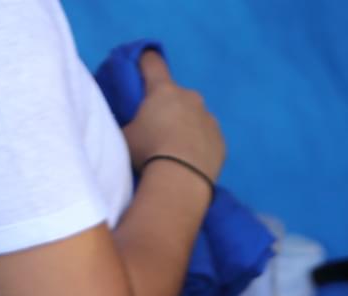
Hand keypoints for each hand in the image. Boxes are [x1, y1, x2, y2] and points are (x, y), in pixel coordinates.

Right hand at [123, 48, 225, 188]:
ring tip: (178, 149)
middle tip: (159, 128)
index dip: (145, 62)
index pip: (152, 62)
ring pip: (195, 115)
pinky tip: (192, 160)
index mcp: (163, 90)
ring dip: (187, 125)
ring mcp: (209, 118)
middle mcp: (190, 98)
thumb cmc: (149, 153)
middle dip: (168, 105)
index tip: (141, 68)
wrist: (182, 181)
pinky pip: (208, 136)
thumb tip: (134, 125)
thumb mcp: (126, 135)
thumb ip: (131, 122)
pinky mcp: (221, 140)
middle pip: (176, 94)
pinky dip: (201, 144)